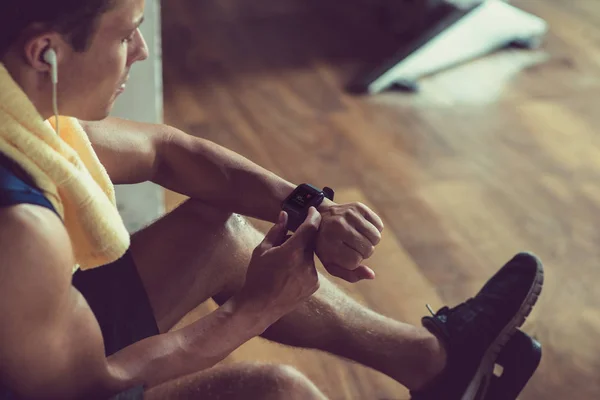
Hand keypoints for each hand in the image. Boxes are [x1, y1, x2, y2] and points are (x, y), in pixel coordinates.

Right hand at [238, 207, 321, 323]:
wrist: (259, 307)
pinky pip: (310, 269)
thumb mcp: (262, 250)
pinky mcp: (314, 286)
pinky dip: (302, 267)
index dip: (313, 216)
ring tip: (283, 265)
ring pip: (309, 256)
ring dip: (300, 254)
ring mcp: (313, 276)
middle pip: (309, 243)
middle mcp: (307, 264)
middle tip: (284, 245)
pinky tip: (288, 275)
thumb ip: (276, 231)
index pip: (310, 227)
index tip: (312, 210)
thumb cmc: (257, 276)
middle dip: (299, 240)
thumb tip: (285, 215)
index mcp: (293, 252)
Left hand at [316, 200, 383, 282]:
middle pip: (368, 249)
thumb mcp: (332, 264)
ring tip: (359, 240)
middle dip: (363, 253)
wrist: (320, 218)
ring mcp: (349, 215)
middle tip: (353, 247)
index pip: (355, 261)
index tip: (344, 256)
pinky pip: (379, 225)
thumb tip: (372, 275)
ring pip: (376, 237)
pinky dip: (375, 230)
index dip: (353, 262)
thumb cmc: (328, 246)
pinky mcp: (358, 207)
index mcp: (329, 243)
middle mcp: (338, 227)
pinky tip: (363, 230)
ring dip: (371, 242)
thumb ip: (350, 275)